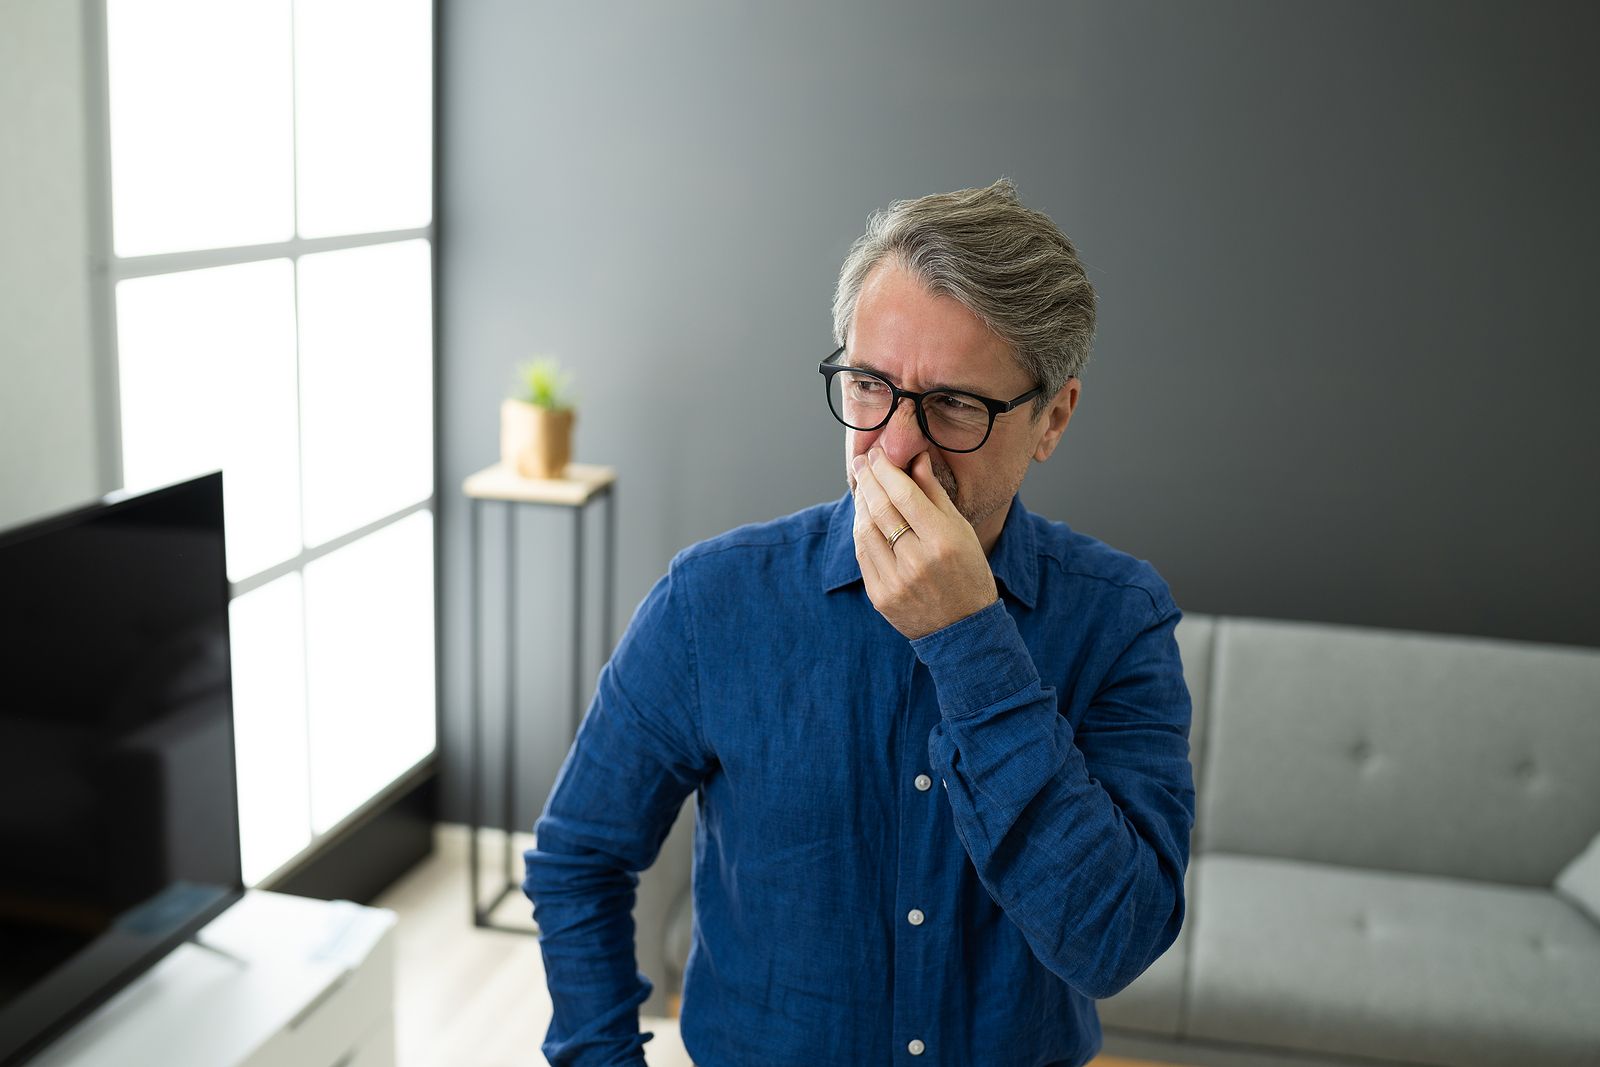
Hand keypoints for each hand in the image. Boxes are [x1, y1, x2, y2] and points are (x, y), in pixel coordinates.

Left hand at [851, 447, 998, 639]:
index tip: (877, 454)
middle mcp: (917, 562)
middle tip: (862, 461)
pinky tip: (863, 515)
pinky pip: (863, 554)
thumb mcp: (961, 530)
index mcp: (943, 542)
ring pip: (866, 531)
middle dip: (868, 480)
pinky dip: (861, 530)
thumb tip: (915, 459)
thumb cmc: (967, 573)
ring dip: (861, 503)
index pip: (905, 495)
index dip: (886, 471)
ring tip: (862, 485)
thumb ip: (934, 494)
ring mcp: (895, 581)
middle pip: (882, 510)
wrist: (963, 628)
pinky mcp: (880, 597)